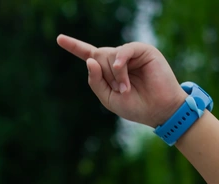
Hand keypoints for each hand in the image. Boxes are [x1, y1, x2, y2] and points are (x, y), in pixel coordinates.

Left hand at [57, 34, 186, 127]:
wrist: (159, 110)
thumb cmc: (136, 107)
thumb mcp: (108, 99)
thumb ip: (96, 82)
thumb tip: (90, 60)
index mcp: (109, 71)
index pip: (89, 55)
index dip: (74, 46)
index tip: (59, 39)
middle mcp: (118, 59)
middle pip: (97, 56)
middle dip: (105, 75)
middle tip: (121, 90)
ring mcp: (131, 53)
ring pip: (109, 55)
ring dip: (115, 75)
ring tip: (126, 88)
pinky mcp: (144, 51)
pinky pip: (123, 50)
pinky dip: (120, 64)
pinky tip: (122, 73)